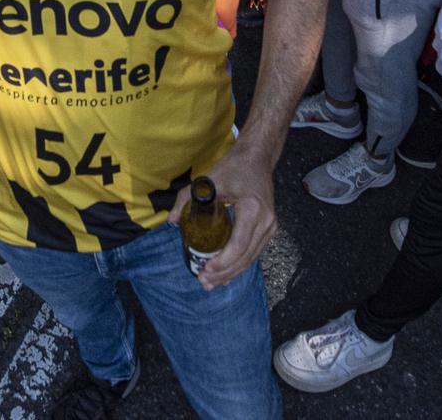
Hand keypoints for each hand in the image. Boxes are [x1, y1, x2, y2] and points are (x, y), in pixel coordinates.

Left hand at [168, 147, 275, 289]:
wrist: (257, 158)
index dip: (222, 262)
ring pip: (251, 258)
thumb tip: (170, 221)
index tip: (205, 270)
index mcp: (253, 208)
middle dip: (224, 273)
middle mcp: (266, 221)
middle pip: (245, 256)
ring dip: (232, 273)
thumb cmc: (234, 167)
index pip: (238, 244)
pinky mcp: (269, 229)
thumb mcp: (208, 180)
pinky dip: (239, 264)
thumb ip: (186, 199)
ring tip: (212, 283)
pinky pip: (254, 252)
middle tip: (204, 282)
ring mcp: (271, 226)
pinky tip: (225, 274)